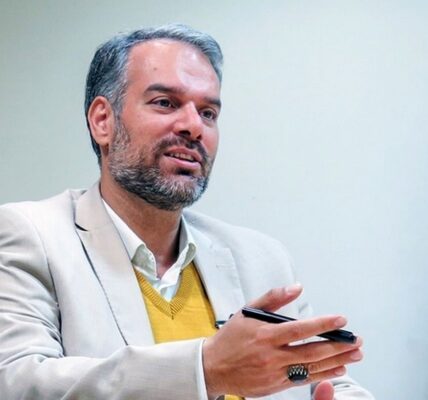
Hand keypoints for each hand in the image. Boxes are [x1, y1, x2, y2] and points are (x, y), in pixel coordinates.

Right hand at [203, 285, 362, 397]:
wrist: (213, 367)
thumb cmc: (230, 338)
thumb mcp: (247, 311)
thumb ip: (273, 297)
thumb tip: (296, 287)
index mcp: (265, 335)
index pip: (300, 330)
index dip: (323, 324)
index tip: (340, 320)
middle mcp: (272, 356)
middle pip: (312, 352)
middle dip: (338, 346)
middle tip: (356, 341)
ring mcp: (274, 373)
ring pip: (312, 368)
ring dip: (336, 361)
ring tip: (354, 355)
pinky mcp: (275, 385)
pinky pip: (304, 380)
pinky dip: (323, 374)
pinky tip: (336, 368)